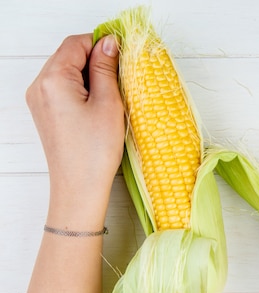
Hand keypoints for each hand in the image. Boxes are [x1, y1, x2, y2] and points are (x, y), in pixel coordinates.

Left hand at [26, 34, 123, 228]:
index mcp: (52, 79)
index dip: (100, 44)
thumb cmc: (95, 150)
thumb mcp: (108, 103)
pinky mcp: (45, 112)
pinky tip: (99, 104)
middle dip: (95, 59)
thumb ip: (106, 68)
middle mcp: (39, 86)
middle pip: (68, 55)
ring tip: (112, 94)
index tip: (123, 54)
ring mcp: (39, 100)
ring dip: (90, 75)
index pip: (75, 43)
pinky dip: (82, 88)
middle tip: (121, 76)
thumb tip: (108, 43)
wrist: (79, 187)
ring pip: (67, 71)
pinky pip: (63, 88)